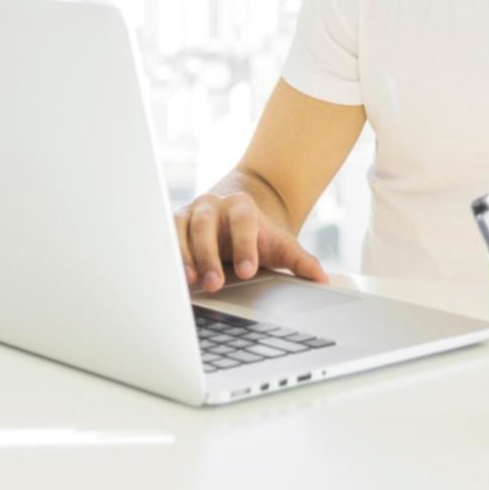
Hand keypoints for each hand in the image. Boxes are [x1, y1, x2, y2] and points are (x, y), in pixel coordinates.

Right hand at [174, 192, 329, 291]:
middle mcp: (213, 205)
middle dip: (210, 255)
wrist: (232, 216)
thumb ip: (300, 261)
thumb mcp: (279, 246)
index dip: (244, 245)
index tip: (248, 271)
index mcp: (242, 206)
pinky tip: (171, 276)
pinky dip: (168, 254)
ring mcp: (191, 213)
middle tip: (216, 284)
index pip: (243, 222)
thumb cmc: (256, 236)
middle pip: (207, 225)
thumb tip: (322, 279)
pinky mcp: (174, 224)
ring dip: (184, 256)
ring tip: (190, 281)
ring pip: (182, 229)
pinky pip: (165, 237)